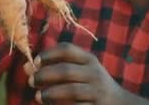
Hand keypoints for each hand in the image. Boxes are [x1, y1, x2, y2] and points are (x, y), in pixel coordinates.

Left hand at [24, 43, 148, 104]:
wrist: (120, 104)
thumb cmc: (93, 85)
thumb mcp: (83, 70)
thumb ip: (59, 67)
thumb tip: (28, 67)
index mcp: (89, 59)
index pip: (67, 50)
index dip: (49, 54)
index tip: (35, 61)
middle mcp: (94, 73)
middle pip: (66, 70)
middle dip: (45, 75)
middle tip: (31, 80)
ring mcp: (97, 91)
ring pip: (72, 90)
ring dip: (51, 93)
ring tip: (37, 96)